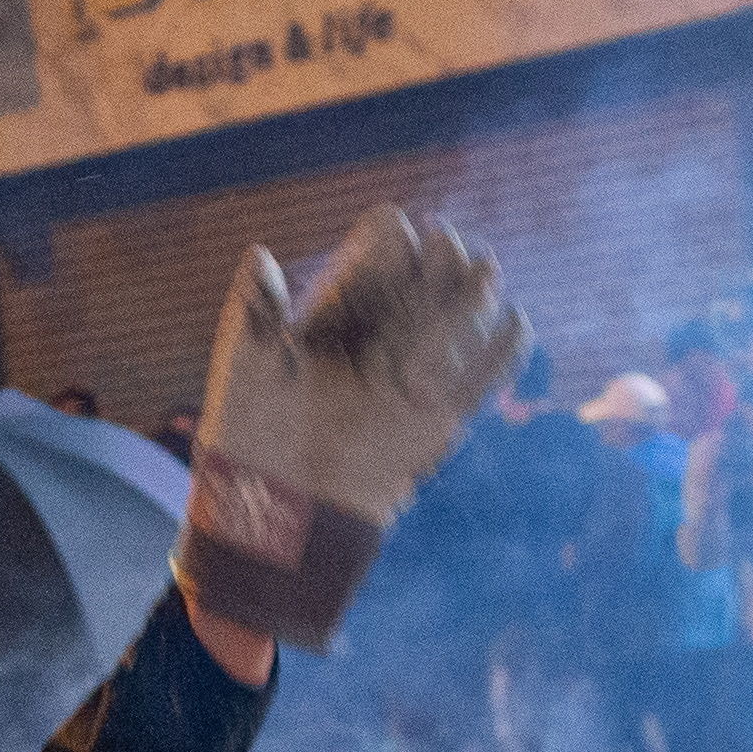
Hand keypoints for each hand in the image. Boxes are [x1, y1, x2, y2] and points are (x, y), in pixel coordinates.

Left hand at [173, 208, 526, 650]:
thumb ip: (255, 313)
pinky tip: (507, 329)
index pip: (381, 249)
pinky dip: (506, 348)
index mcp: (337, 309)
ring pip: (468, 313)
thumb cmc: (249, 439)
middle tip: (445, 254)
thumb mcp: (245, 370)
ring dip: (476, 298)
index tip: (396, 234)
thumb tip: (259, 254)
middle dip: (445, 257)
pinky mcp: (445, 414)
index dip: (393, 238)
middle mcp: (383, 332)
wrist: (280, 517)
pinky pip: (492, 370)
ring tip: (477, 284)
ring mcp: (419, 371)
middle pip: (433, 271)